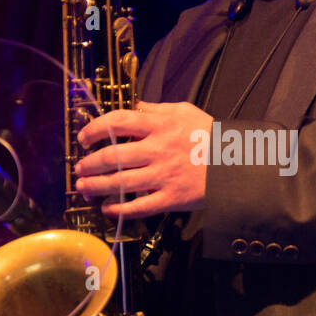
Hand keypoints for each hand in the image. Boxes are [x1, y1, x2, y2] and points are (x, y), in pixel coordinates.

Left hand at [74, 100, 212, 218]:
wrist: (236, 165)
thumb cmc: (210, 137)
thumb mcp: (185, 112)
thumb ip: (157, 109)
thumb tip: (134, 107)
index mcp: (160, 125)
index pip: (118, 122)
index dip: (95, 129)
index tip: (84, 137)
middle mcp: (158, 150)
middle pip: (113, 156)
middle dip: (89, 163)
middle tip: (79, 167)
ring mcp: (163, 176)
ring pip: (120, 182)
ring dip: (96, 186)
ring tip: (84, 187)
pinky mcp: (171, 198)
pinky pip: (139, 206)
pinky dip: (119, 209)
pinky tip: (107, 208)